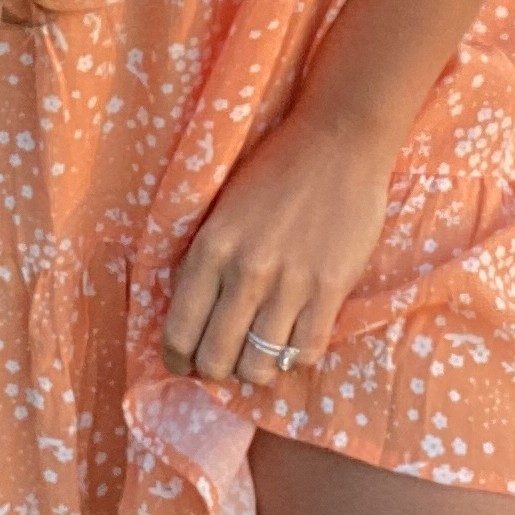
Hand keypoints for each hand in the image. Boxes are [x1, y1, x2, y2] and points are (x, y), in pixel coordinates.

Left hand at [160, 109, 393, 391]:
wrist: (337, 142)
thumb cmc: (276, 170)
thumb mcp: (221, 210)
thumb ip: (206, 260)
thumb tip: (193, 316)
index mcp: (210, 248)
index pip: (180, 330)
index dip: (177, 359)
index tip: (181, 365)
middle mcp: (245, 271)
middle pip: (216, 358)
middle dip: (214, 372)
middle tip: (221, 365)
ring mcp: (290, 283)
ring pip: (259, 365)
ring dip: (255, 371)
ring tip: (258, 358)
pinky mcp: (330, 289)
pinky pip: (305, 352)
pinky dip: (295, 358)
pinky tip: (292, 343)